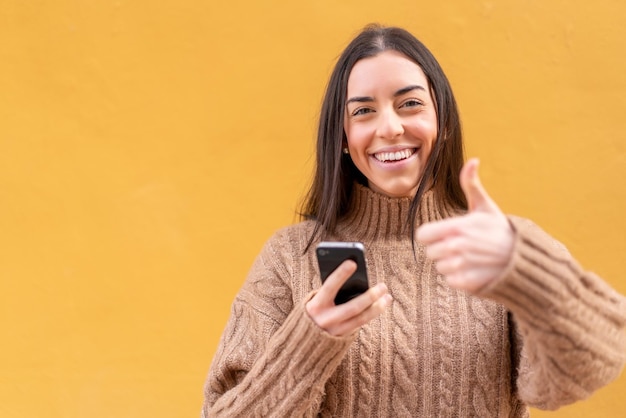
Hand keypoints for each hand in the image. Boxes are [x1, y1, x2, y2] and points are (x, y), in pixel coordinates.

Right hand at [306, 260, 391, 336]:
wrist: (304, 340)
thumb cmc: (315, 310)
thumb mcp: (317, 300)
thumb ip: (331, 291)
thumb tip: (356, 280)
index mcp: (316, 305)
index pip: (329, 287)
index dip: (340, 274)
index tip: (352, 262)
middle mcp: (326, 319)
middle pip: (352, 307)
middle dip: (370, 296)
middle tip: (383, 286)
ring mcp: (335, 331)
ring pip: (361, 319)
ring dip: (377, 307)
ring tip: (388, 297)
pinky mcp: (342, 338)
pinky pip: (360, 324)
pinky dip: (371, 314)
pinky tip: (380, 305)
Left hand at [416, 158, 513, 291]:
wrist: (523, 257)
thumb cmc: (500, 230)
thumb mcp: (486, 206)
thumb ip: (472, 184)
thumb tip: (473, 160)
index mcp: (457, 226)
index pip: (423, 235)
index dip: (431, 235)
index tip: (444, 235)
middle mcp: (457, 246)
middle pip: (430, 253)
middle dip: (442, 250)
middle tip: (462, 247)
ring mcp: (462, 265)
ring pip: (440, 268)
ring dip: (451, 265)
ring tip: (469, 258)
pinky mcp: (468, 282)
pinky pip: (450, 281)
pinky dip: (459, 278)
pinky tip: (474, 270)